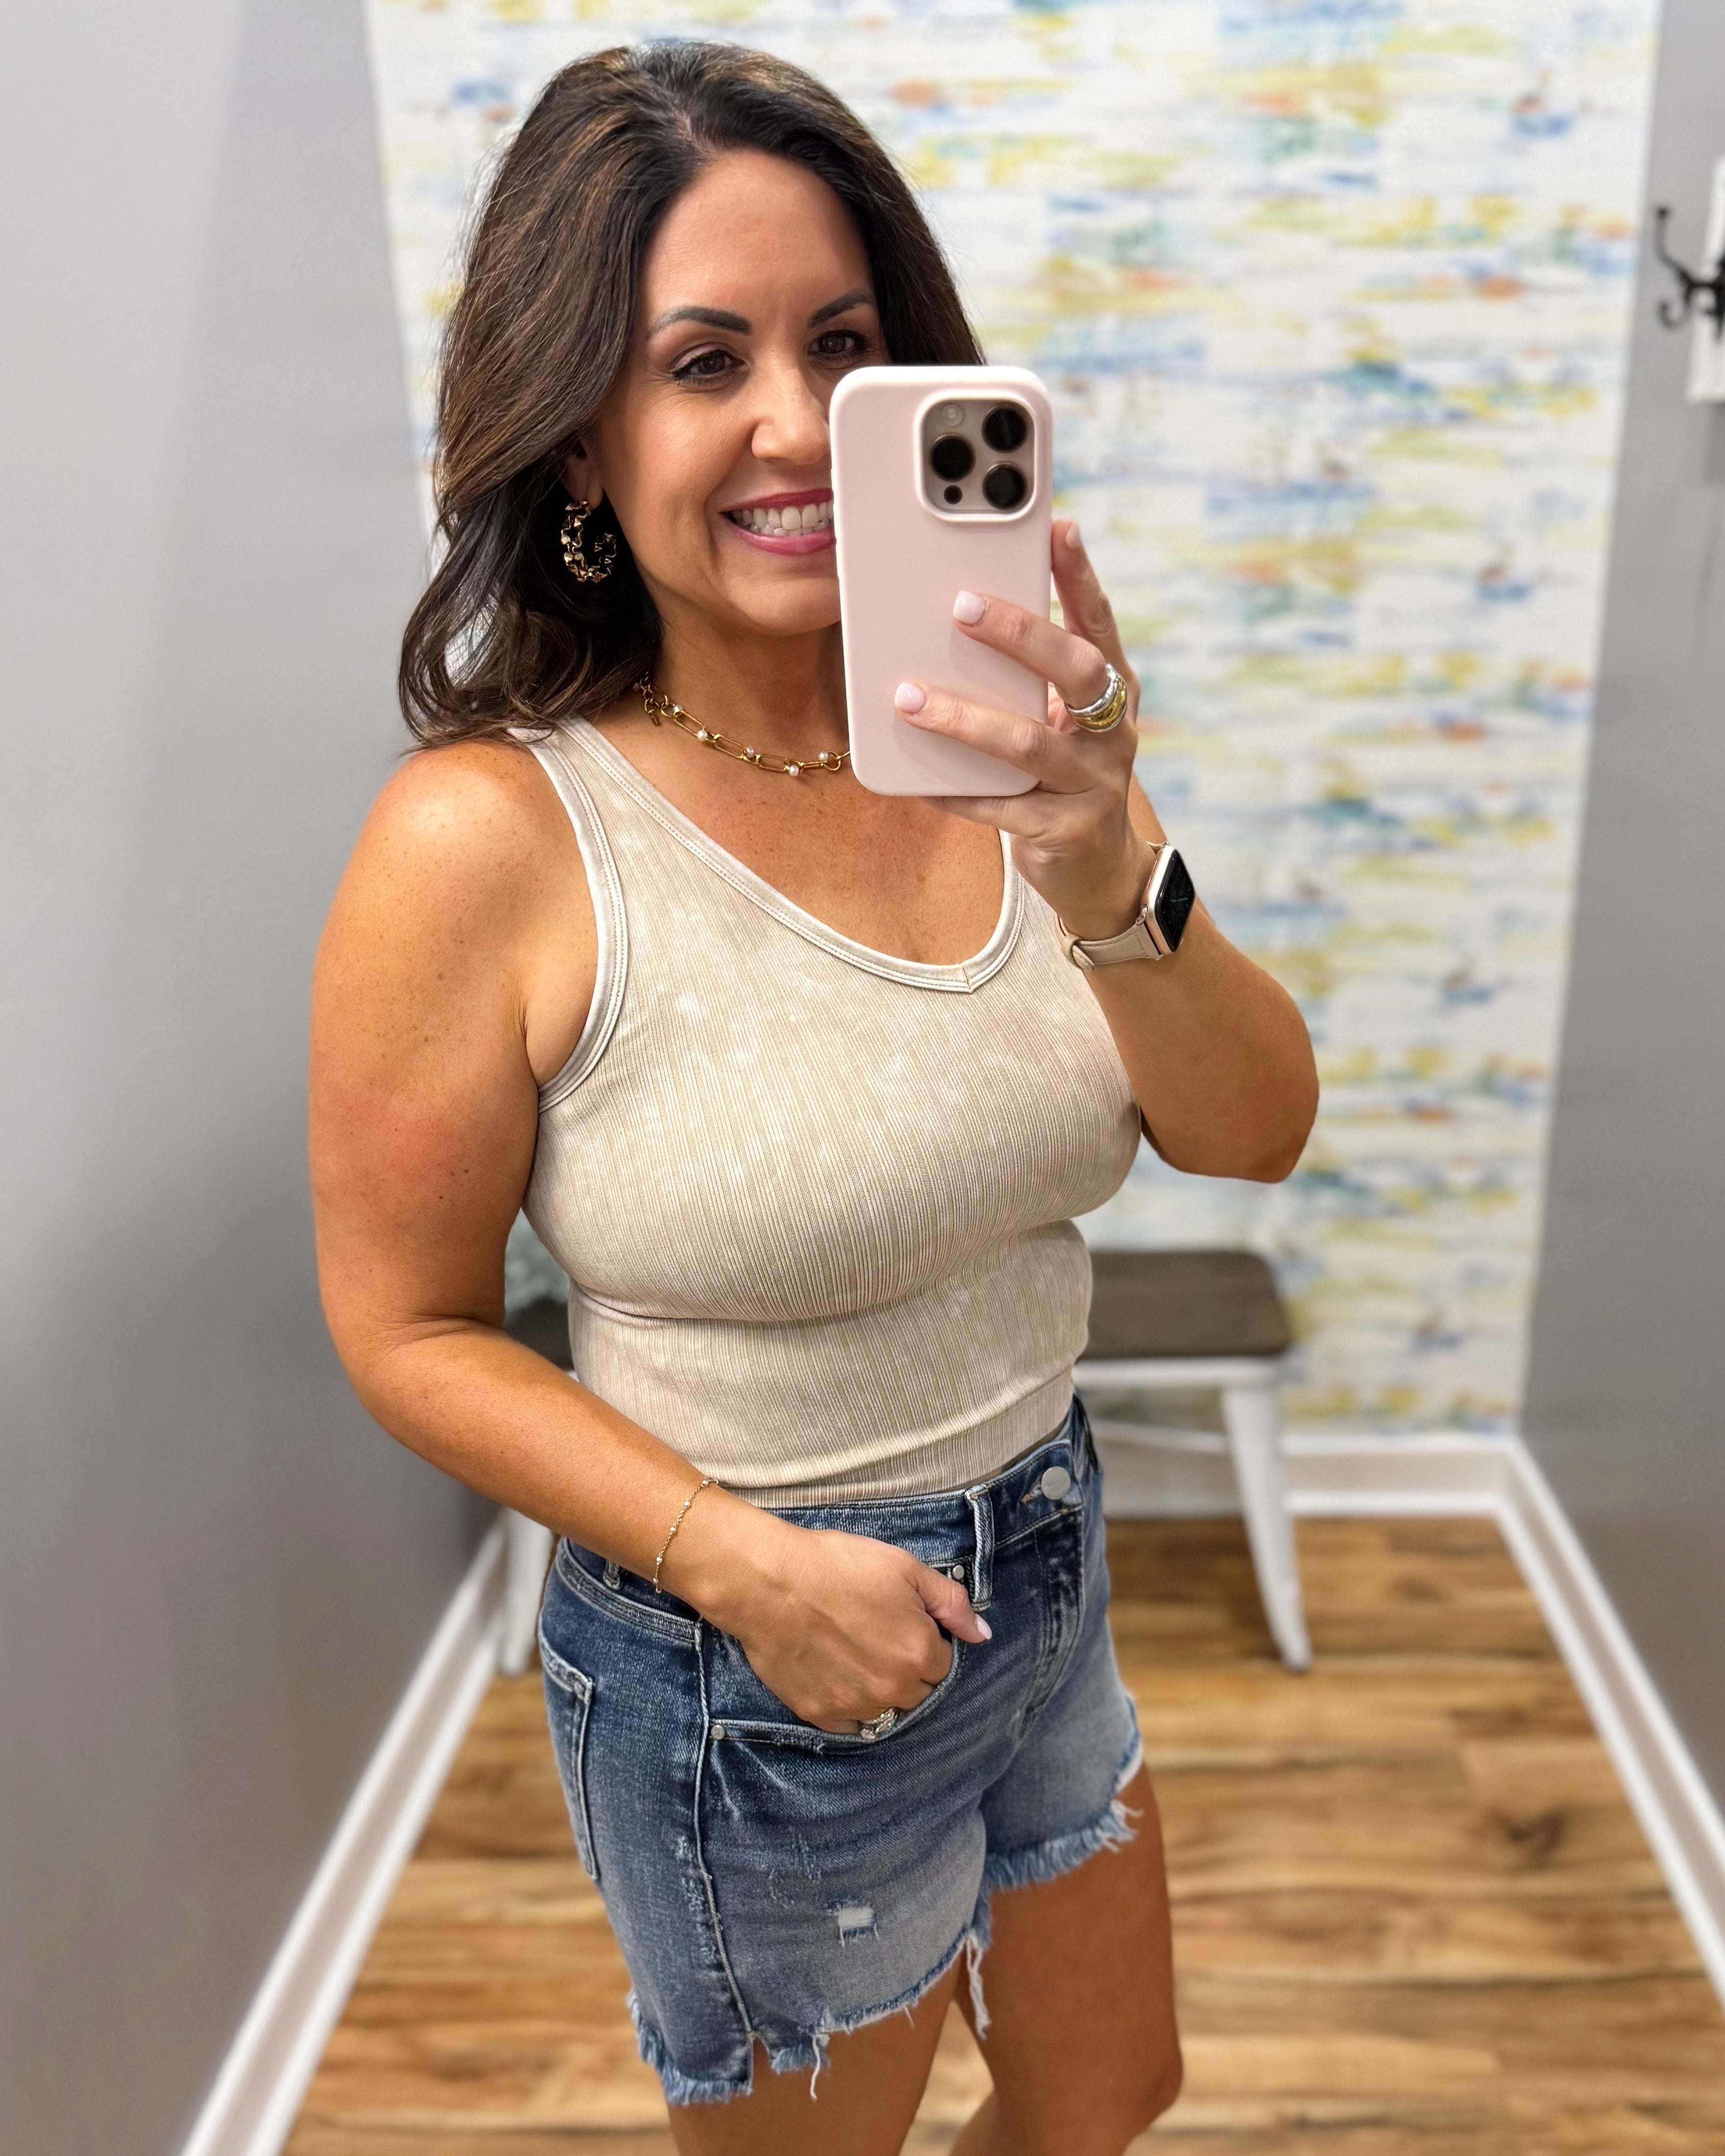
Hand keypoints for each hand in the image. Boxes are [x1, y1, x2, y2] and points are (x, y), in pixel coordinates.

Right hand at [706, 1517, 991, 1734]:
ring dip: (879, 1688)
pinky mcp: (821, 1715)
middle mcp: (893, 1688)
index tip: (900, 1621)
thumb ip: (951, 1602)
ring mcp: (856, 1706)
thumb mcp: (904, 1568)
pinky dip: (849, 1704)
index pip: (942, 1663)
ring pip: (885, 1709)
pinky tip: (834, 1672)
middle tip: (874, 1634)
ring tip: (853, 1652)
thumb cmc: (837, 1566)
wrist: (769, 1581)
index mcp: (920, 1653)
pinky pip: (850, 1723)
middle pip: (916, 1691)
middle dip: (905, 1667)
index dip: (924, 1640)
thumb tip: (982, 1634)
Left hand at [892, 519, 1154, 937]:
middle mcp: (1114, 732)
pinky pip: (1002, 808)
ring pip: (1029, 743)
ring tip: (908, 698)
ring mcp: (1095, 784)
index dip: (1082, 576)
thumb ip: (1030, 680)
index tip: (1058, 527)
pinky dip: (956, 791)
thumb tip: (956, 622)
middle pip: (1077, 671)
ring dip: (964, 718)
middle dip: (1021, 633)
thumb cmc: (1064, 776)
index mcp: (1116, 692)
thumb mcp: (1062, 721)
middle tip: (961, 606)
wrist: (1097, 871)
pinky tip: (918, 780)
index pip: (1100, 623)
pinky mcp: (1066, 831)